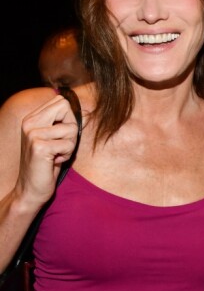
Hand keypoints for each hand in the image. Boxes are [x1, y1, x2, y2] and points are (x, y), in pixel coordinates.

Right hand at [17, 94, 78, 209]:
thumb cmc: (48, 164)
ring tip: (57, 155)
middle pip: (66, 108)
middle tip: (62, 144)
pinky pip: (69, 145)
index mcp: (32, 118)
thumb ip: (62, 123)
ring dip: (70, 146)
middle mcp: (30, 123)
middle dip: (72, 128)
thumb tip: (86, 111)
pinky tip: (54, 161)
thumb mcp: (54, 139)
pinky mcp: (39, 147)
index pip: (61, 101)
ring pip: (71, 129)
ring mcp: (33, 134)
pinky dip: (67, 155)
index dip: (70, 117)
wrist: (31, 189)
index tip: (62, 135)